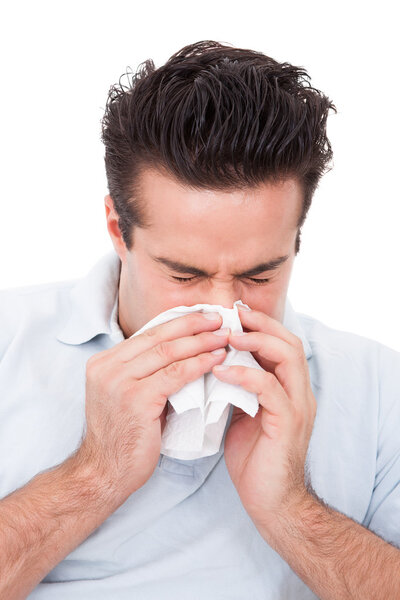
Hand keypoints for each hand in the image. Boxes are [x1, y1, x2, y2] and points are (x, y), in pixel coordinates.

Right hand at [77, 311, 228, 503]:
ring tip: (224, 336)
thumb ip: (145, 373)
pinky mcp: (136, 399)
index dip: (178, 322)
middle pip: (158, 336)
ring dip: (201, 341)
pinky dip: (199, 363)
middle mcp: (107, 367)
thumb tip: (182, 351)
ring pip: (168, 352)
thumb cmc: (122, 437)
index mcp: (104, 362)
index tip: (202, 316)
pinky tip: (216, 358)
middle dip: (192, 324)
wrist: (104, 474)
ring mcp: (119, 382)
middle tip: (219, 318)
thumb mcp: (126, 395)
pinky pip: (175, 374)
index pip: (147, 333)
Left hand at [212, 305, 316, 533]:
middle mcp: (299, 392)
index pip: (282, 343)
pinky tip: (221, 370)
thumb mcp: (244, 413)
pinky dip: (245, 374)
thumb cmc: (254, 458)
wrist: (271, 502)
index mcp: (289, 388)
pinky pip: (269, 389)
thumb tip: (212, 363)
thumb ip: (238, 388)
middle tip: (231, 315)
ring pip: (287, 358)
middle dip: (260, 324)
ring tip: (227, 336)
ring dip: (256, 342)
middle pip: (290, 342)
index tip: (232, 312)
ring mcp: (297, 406)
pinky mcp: (288, 423)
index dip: (260, 324)